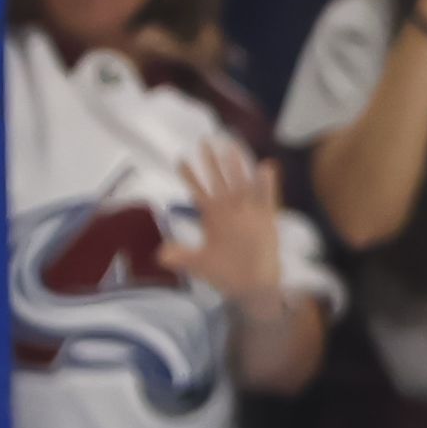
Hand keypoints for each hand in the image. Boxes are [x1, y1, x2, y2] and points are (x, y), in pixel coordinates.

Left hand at [161, 144, 290, 310]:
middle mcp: (231, 210)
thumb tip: (160, 253)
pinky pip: (267, 198)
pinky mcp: (266, 220)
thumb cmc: (226, 273)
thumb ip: (180, 256)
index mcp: (214, 217)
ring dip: (237, 167)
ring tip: (232, 147)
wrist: (253, 286)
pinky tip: (265, 168)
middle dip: (212, 162)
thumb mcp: (198, 264)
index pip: (200, 192)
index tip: (181, 159)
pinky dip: (266, 184)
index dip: (190, 176)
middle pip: (220, 181)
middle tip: (205, 142)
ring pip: (242, 184)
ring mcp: (249, 213)